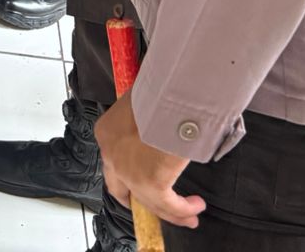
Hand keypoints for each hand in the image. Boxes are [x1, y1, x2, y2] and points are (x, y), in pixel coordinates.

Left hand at [96, 95, 204, 229]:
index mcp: (108, 132)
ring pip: (148, 201)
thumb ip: (148, 118)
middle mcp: (112, 154)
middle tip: (160, 208)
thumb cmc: (162, 90)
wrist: (170, 95)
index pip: (114, 162)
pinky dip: (183, 209)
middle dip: (142, 202)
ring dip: (171, 211)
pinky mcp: (150, 182)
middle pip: (123, 189)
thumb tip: (164, 123)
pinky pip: (168, 205)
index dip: (128, 176)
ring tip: (190, 215)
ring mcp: (128, 171)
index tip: (145, 180)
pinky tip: (196, 206)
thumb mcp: (145, 101)